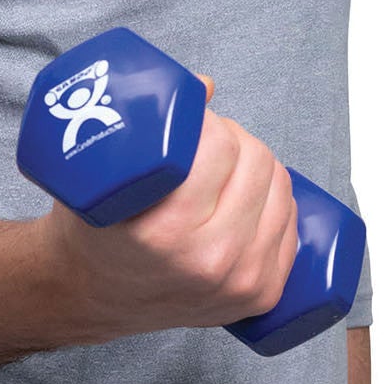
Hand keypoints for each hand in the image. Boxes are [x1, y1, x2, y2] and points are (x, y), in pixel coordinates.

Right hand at [33, 73, 300, 343]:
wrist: (92, 297)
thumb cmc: (94, 232)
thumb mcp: (100, 178)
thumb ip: (144, 126)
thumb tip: (205, 87)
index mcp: (164, 231)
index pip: (219, 148)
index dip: (210, 124)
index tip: (192, 124)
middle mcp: (208, 260)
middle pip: (257, 164)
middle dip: (236, 139)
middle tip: (208, 141)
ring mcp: (239, 282)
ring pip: (281, 190)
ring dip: (259, 166)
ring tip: (227, 165)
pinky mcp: (259, 294)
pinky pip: (291, 226)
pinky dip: (278, 201)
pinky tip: (254, 193)